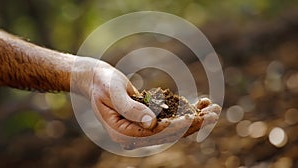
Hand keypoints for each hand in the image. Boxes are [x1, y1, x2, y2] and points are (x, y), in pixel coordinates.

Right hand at [80, 59, 220, 148]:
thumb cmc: (103, 84)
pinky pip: (170, 120)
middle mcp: (134, 136)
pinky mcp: (148, 121)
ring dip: (194, 120)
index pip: (155, 133)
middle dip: (193, 124)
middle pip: (169, 134)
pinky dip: (185, 113)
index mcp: (123, 134)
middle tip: (215, 113)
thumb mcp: (113, 93)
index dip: (177, 126)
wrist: (97, 80)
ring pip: (173, 129)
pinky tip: (200, 105)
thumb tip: (152, 123)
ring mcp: (142, 130)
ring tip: (213, 109)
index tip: (195, 117)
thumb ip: (131, 109)